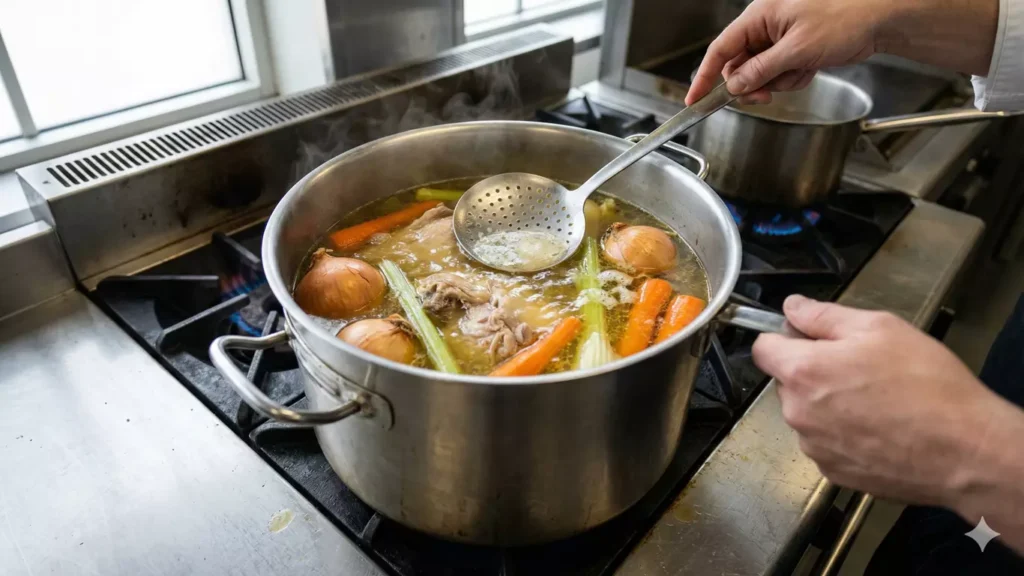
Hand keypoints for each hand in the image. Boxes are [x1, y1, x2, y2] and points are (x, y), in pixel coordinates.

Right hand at [687, 0, 884, 104]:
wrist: (879, 19)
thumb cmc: (844, 18)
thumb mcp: (796, 50)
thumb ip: (760, 70)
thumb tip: (734, 85)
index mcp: (759, 16)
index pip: (720, 49)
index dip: (704, 76)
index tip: (693, 99)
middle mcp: (765, 25)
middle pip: (739, 65)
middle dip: (751, 84)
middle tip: (765, 96)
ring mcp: (779, 37)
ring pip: (760, 73)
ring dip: (778, 81)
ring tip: (801, 71)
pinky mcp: (793, 48)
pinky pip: (779, 72)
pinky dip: (791, 77)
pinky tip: (809, 68)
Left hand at [751, 295, 1005, 508]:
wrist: (964, 452)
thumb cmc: (927, 385)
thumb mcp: (880, 328)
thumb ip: (824, 316)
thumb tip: (793, 307)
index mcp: (803, 372)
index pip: (763, 348)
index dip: (784, 337)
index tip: (808, 337)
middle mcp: (798, 412)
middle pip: (787, 382)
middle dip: (812, 371)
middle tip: (859, 368)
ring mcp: (813, 446)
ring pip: (807, 414)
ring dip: (828, 405)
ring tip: (876, 401)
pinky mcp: (832, 472)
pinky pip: (825, 443)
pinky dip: (843, 434)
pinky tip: (878, 429)